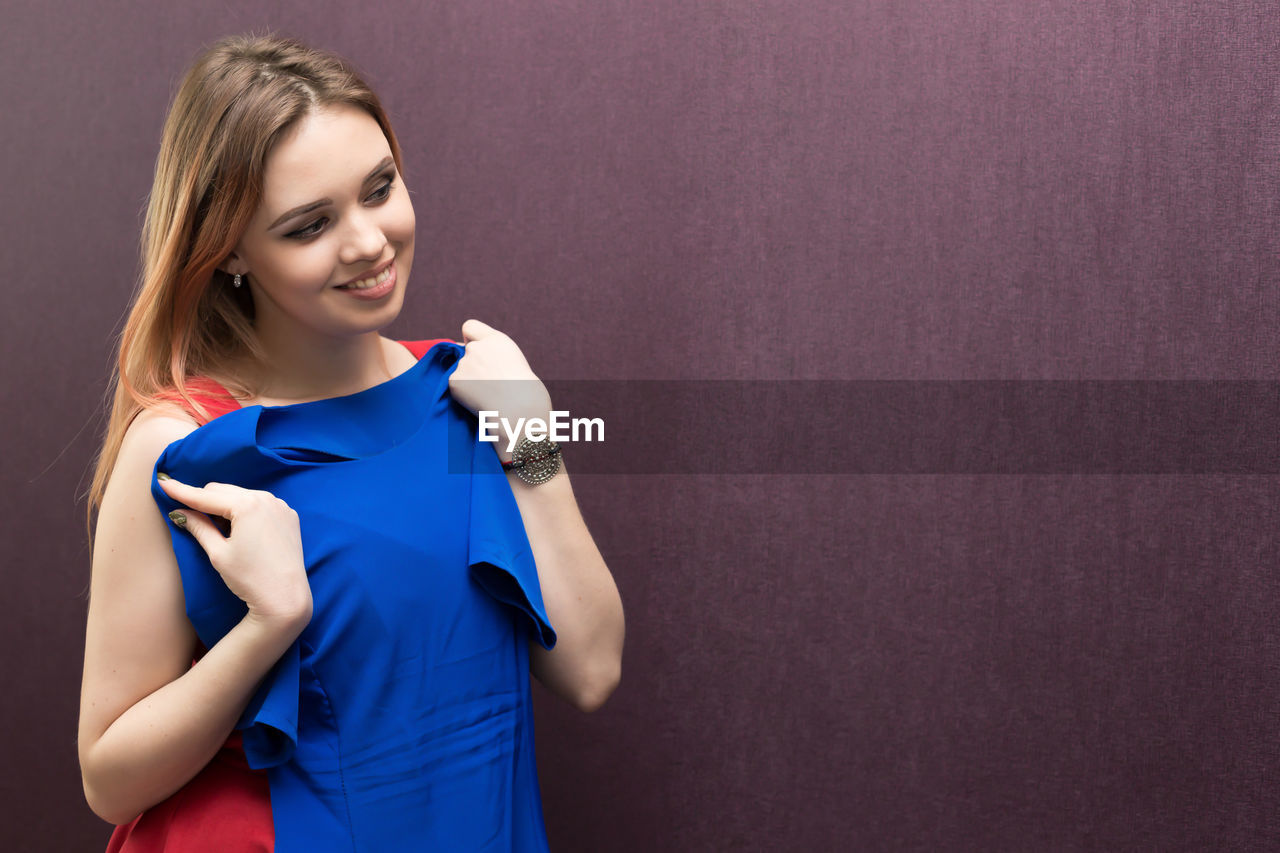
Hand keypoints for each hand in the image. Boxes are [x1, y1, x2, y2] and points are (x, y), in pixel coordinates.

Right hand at [157, 475, 312, 628]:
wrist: (285, 598)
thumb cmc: (250, 578)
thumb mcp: (218, 553)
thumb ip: (198, 527)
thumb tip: (179, 513)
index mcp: (247, 505)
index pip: (205, 496)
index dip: (181, 491)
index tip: (162, 482)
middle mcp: (267, 499)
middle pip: (223, 491)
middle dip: (204, 500)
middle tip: (188, 514)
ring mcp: (281, 506)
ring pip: (242, 495)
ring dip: (225, 505)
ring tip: (218, 528)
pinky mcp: (289, 516)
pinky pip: (261, 504)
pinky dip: (246, 510)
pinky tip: (240, 529)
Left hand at [448, 319, 551, 419]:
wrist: (520, 411)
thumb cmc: (524, 390)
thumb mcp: (513, 360)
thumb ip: (492, 352)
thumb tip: (466, 352)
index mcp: (495, 339)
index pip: (470, 326)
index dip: (471, 338)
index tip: (477, 348)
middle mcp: (476, 347)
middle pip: (466, 351)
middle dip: (473, 363)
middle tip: (491, 381)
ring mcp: (464, 364)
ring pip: (462, 369)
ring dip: (470, 379)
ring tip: (490, 393)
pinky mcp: (454, 380)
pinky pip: (457, 384)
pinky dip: (465, 392)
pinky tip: (480, 399)